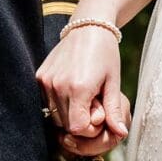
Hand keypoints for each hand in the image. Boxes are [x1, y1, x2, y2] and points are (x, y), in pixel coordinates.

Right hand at [36, 23, 131, 157]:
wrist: (88, 27)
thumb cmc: (105, 54)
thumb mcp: (113, 82)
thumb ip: (114, 110)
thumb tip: (121, 134)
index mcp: (79, 88)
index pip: (77, 127)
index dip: (89, 127)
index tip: (99, 113)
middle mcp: (58, 86)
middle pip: (65, 124)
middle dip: (80, 120)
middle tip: (93, 102)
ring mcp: (46, 81)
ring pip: (55, 116)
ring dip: (69, 113)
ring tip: (83, 96)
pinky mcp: (40, 77)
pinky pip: (47, 103)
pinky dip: (59, 103)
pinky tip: (72, 89)